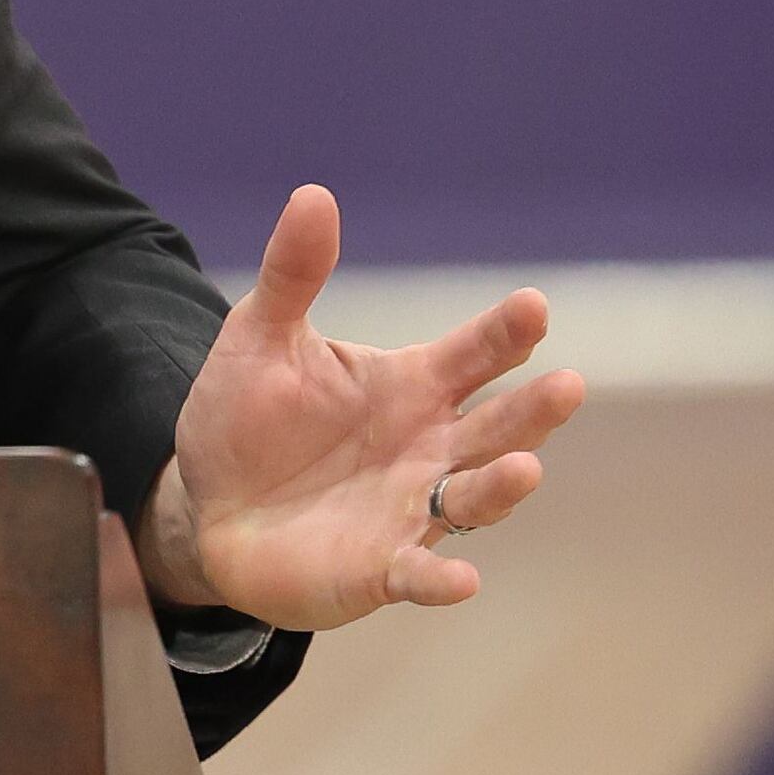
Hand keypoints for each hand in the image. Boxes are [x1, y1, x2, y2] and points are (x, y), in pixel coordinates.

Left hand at [138, 185, 583, 625]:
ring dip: (503, 485)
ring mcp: (410, 508)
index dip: (505, 334)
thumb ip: (293, 274)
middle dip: (533, 410)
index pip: (475, 354)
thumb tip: (314, 194)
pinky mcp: (379, 568)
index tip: (533, 308)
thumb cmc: (245, 419)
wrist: (206, 505)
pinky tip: (460, 580)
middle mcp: (429, 446)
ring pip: (473, 495)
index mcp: (412, 385)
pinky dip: (441, 578)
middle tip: (568, 386)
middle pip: (496, 426)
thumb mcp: (260, 338)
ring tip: (526, 467)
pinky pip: (418, 573)